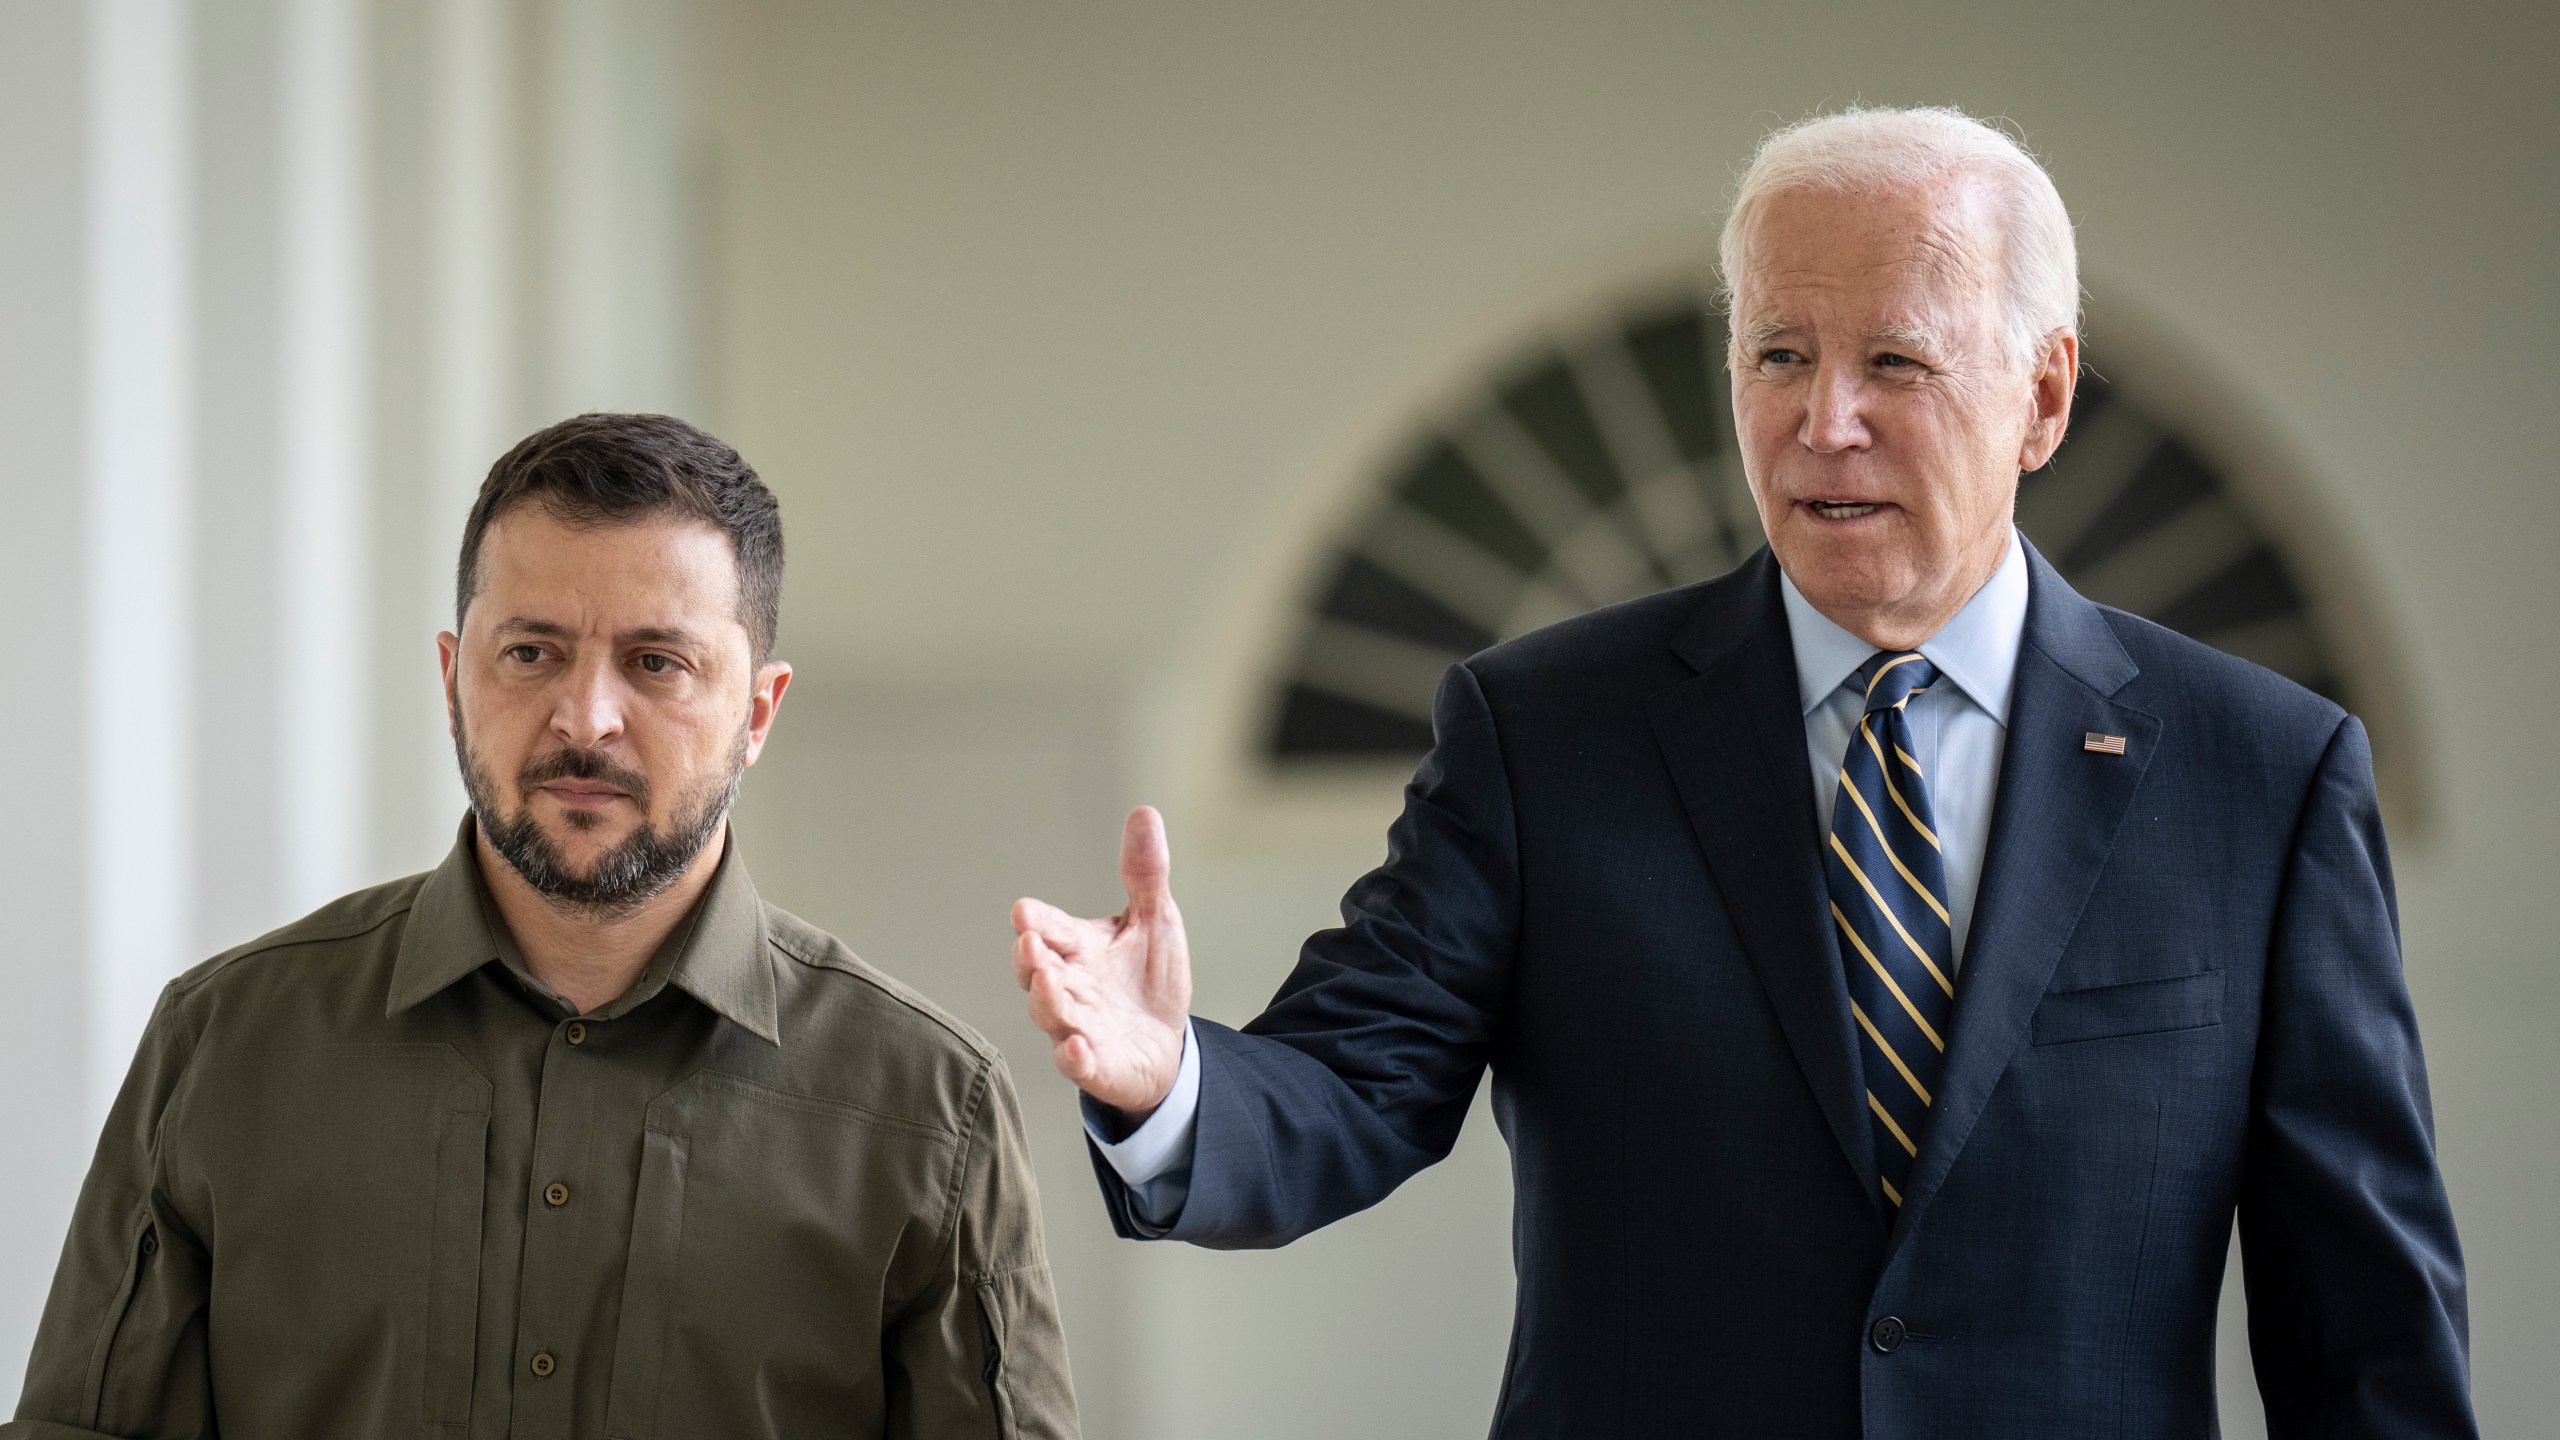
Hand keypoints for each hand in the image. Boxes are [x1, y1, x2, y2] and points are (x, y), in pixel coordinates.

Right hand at [1011, 806, 1193, 1118]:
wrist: (1166, 1045)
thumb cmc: (1148, 980)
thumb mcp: (1155, 920)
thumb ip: (1145, 873)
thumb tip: (1145, 812)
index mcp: (1078, 948)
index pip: (1048, 929)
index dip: (1035, 921)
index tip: (1025, 913)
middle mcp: (1069, 986)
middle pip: (1036, 972)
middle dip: (1031, 959)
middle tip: (1031, 944)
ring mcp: (1077, 1027)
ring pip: (1050, 1015)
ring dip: (1048, 1001)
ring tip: (1052, 983)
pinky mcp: (1094, 1065)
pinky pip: (1076, 1064)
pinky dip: (1073, 1057)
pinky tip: (1076, 1047)